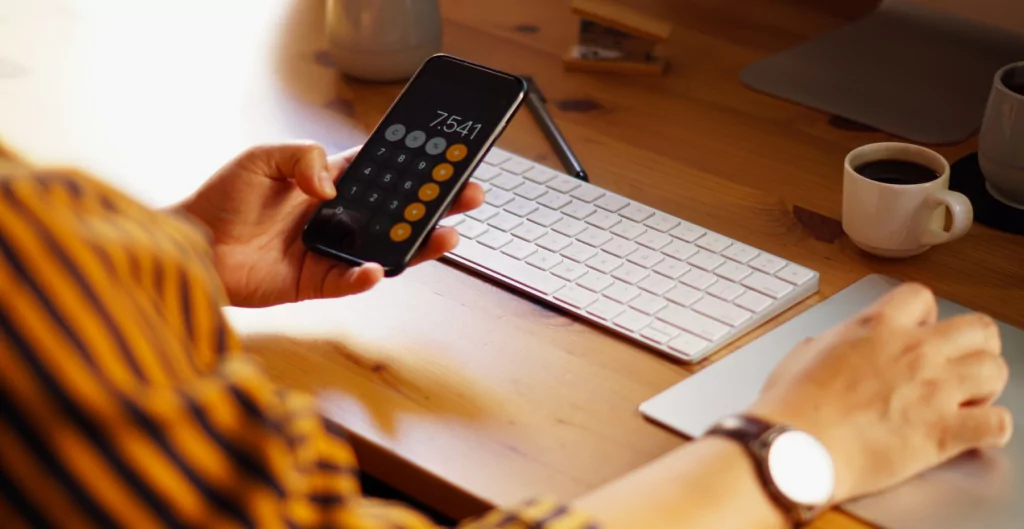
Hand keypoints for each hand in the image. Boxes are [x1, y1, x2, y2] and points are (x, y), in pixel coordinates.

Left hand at [176, 142, 483, 306]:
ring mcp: (330, 251)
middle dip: (434, 204)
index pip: (382, 172)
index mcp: (328, 184)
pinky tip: (378, 268)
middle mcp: (336, 217)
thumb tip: (334, 187)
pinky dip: (365, 277)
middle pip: (397, 211)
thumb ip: (303, 157)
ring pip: (386, 248)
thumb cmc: (220, 200)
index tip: (446, 159)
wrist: (190, 247)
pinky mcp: (316, 282)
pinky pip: (350, 281)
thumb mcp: (261, 158)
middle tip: (467, 196)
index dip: (414, 166)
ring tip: (447, 235)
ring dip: (418, 244)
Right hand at [749, 283, 1011, 503]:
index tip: (920, 332)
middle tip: (960, 364)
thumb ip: (829, 345)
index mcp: (874, 327)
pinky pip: (996, 424)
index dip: (925, 316)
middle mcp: (913, 351)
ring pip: (995, 370)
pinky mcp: (944, 433)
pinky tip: (972, 434)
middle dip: (975, 346)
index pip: (922, 297)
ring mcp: (934, 390)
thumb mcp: (801, 357)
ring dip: (985, 386)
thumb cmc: (791, 408)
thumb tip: (828, 349)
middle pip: (978, 328)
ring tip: (967, 400)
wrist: (794, 449)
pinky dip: (990, 429)